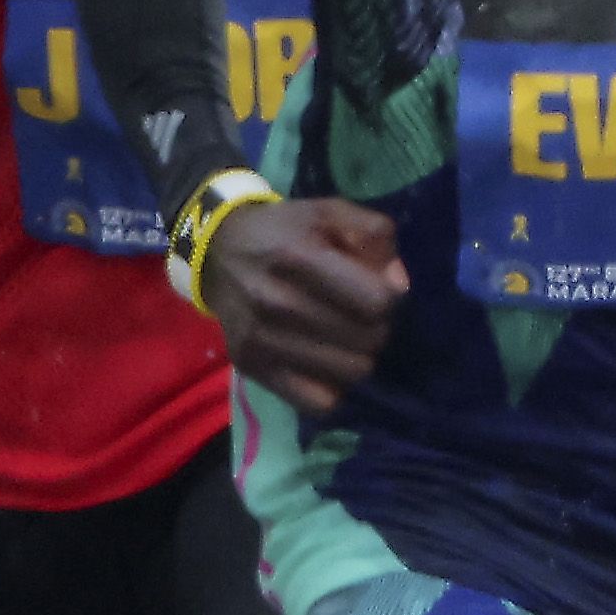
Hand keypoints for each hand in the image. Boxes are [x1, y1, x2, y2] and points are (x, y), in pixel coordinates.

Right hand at [206, 195, 405, 413]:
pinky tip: (324, 362)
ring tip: (342, 337)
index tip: (374, 289)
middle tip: (358, 315)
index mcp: (300, 256)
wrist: (217, 253)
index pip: (378, 302)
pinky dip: (331, 386)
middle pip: (370, 340)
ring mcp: (263, 339)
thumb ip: (374, 236)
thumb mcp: (330, 212)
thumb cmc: (284, 231)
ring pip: (352, 372)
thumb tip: (397, 286)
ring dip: (357, 356)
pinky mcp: (253, 367)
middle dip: (375, 327)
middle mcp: (278, 301)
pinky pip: (320, 402)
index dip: (388, 296)